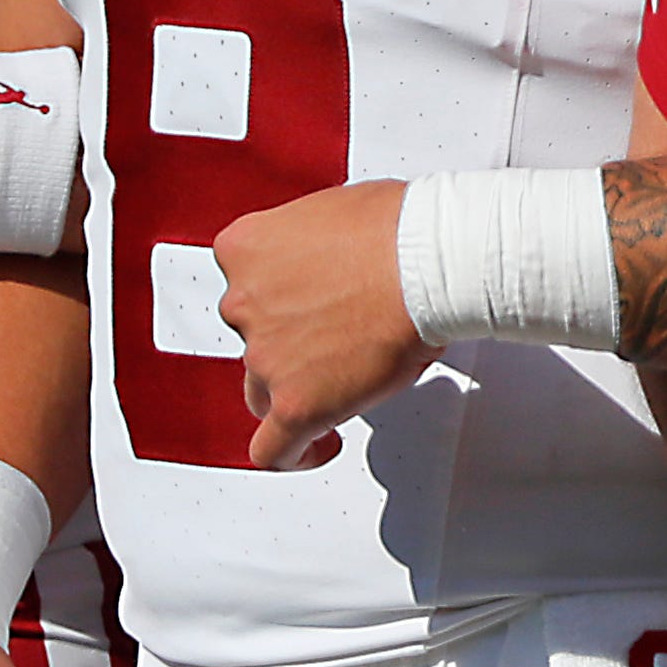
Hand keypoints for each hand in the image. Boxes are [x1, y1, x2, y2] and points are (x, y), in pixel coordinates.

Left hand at [207, 179, 430, 470]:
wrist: (425, 263)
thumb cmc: (396, 229)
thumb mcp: (329, 211)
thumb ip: (310, 245)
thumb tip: (332, 262)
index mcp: (244, 250)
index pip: (242, 283)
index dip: (275, 296)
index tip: (299, 304)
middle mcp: (243, 304)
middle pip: (252, 338)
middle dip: (290, 340)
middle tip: (335, 336)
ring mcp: (265, 357)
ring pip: (264, 389)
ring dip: (299, 385)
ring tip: (345, 380)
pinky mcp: (295, 404)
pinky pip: (273, 448)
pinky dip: (292, 454)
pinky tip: (318, 446)